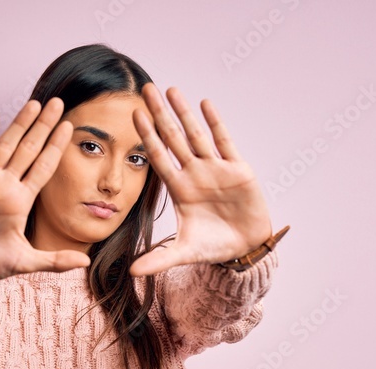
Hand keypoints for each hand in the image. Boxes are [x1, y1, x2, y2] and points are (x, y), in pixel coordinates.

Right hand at [0, 98, 90, 284]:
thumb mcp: (24, 262)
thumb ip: (54, 261)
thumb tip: (86, 262)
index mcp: (20, 201)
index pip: (43, 168)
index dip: (56, 147)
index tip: (70, 126)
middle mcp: (4, 186)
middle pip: (28, 150)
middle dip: (43, 127)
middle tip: (58, 103)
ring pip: (5, 147)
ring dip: (19, 125)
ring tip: (34, 104)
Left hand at [128, 82, 273, 276]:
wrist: (244, 248)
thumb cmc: (213, 247)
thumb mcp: (183, 253)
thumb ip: (158, 259)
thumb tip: (131, 273)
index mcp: (180, 189)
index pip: (159, 157)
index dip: (147, 136)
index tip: (133, 115)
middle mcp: (195, 174)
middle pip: (173, 138)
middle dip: (160, 114)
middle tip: (145, 88)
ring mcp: (216, 169)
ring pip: (197, 134)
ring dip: (184, 112)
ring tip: (171, 88)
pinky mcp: (238, 170)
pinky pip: (225, 142)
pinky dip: (216, 123)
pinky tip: (205, 103)